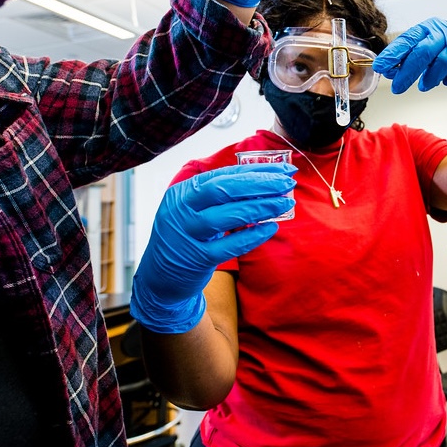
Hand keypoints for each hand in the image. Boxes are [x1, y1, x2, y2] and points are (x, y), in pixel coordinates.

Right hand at [130, 163, 295, 332]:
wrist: (160, 278)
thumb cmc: (186, 237)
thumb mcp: (194, 210)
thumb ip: (220, 196)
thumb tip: (264, 181)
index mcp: (183, 192)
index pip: (224, 174)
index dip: (256, 170)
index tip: (283, 168)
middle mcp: (182, 209)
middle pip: (225, 190)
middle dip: (260, 184)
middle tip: (287, 183)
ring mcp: (188, 234)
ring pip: (228, 215)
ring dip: (261, 207)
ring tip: (285, 202)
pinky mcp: (197, 259)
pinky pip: (230, 245)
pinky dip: (253, 236)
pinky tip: (271, 228)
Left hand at [373, 18, 446, 98]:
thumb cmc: (445, 53)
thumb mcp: (425, 51)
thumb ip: (406, 59)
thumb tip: (387, 70)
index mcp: (429, 28)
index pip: (408, 40)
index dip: (393, 54)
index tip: (380, 66)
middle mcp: (445, 32)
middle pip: (423, 52)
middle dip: (407, 72)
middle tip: (396, 88)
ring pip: (442, 63)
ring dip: (430, 79)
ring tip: (424, 85)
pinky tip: (446, 80)